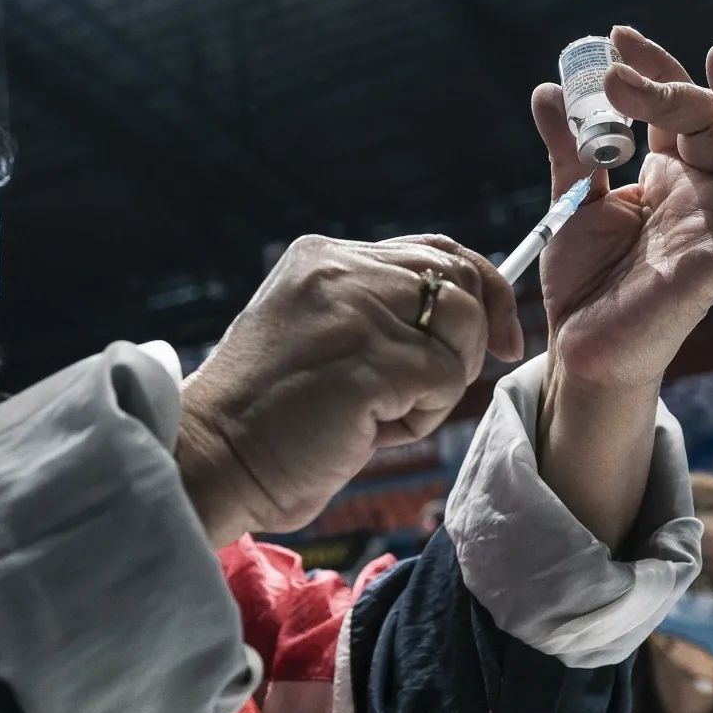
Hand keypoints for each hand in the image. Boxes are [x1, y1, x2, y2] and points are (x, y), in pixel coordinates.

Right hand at [178, 235, 522, 544]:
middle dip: (471, 341)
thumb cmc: (267, 419)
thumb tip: (465, 318)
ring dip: (442, 382)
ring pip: (462, 326)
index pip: (434, 252)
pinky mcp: (369, 359)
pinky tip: (370, 431)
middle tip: (428, 392)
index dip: (480, 291)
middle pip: (459, 279)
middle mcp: (340, 268)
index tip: (500, 338)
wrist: (211, 460)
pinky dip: (421, 417)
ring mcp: (355, 309)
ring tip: (384, 413)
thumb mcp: (319, 339)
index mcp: (324, 258)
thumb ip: (375, 313)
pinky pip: (445, 380)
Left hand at [530, 27, 712, 392]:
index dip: (656, 70)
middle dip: (676, 82)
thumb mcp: (572, 204)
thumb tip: (550, 92)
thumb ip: (570, 151)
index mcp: (675, 174)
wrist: (581, 349)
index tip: (617, 39)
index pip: (682, 107)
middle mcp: (706, 194)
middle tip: (625, 57)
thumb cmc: (589, 281)